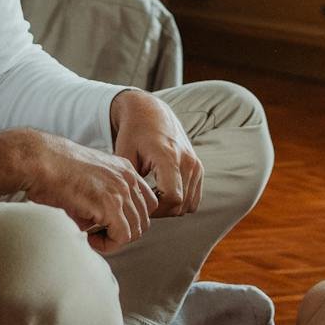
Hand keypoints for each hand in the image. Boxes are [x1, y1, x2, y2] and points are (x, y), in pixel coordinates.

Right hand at [15, 128, 157, 253]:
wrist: (39, 160)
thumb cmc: (54, 170)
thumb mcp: (89, 179)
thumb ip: (104, 195)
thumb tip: (106, 224)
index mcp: (124, 169)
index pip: (147, 202)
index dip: (130, 218)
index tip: (108, 223)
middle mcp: (127, 178)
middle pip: (143, 219)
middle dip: (122, 231)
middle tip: (98, 233)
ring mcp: (121, 190)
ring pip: (135, 230)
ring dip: (113, 239)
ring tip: (91, 235)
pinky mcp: (110, 204)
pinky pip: (122, 236)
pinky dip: (107, 244)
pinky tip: (88, 236)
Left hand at [110, 89, 202, 217]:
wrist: (151, 112)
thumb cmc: (134, 133)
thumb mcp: (125, 155)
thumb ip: (131, 182)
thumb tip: (133, 208)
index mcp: (168, 157)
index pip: (173, 198)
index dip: (156, 210)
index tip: (141, 203)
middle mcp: (188, 161)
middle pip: (181, 205)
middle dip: (161, 211)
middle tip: (144, 203)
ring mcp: (196, 165)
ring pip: (189, 205)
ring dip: (171, 208)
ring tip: (152, 197)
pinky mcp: (198, 168)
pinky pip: (194, 198)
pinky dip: (181, 202)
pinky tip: (162, 193)